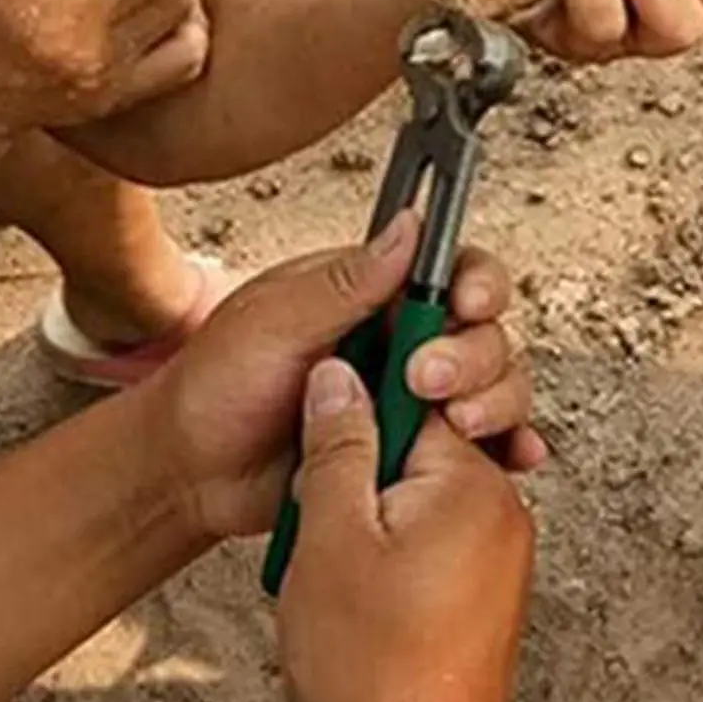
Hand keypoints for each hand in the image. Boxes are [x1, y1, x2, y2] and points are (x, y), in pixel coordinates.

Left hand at [151, 216, 543, 542]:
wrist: (187, 475)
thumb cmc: (216, 385)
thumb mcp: (272, 321)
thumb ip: (346, 282)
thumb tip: (410, 226)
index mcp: (378, 293)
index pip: (455, 270)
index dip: (476, 285)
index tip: (466, 306)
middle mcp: (408, 340)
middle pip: (486, 333)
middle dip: (473, 356)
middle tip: (426, 382)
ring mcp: (414, 399)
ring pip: (494, 387)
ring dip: (494, 402)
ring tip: (457, 424)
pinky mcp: (415, 453)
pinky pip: (479, 448)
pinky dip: (505, 449)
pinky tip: (514, 457)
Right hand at [278, 362, 533, 701]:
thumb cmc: (377, 665)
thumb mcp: (331, 538)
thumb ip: (337, 448)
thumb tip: (340, 375)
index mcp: (471, 479)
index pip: (422, 396)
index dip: (367, 400)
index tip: (333, 404)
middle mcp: (501, 505)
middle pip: (424, 445)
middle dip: (366, 469)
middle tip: (324, 513)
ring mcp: (502, 548)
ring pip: (427, 493)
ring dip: (377, 514)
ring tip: (340, 562)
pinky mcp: (491, 586)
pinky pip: (441, 535)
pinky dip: (399, 548)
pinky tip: (366, 587)